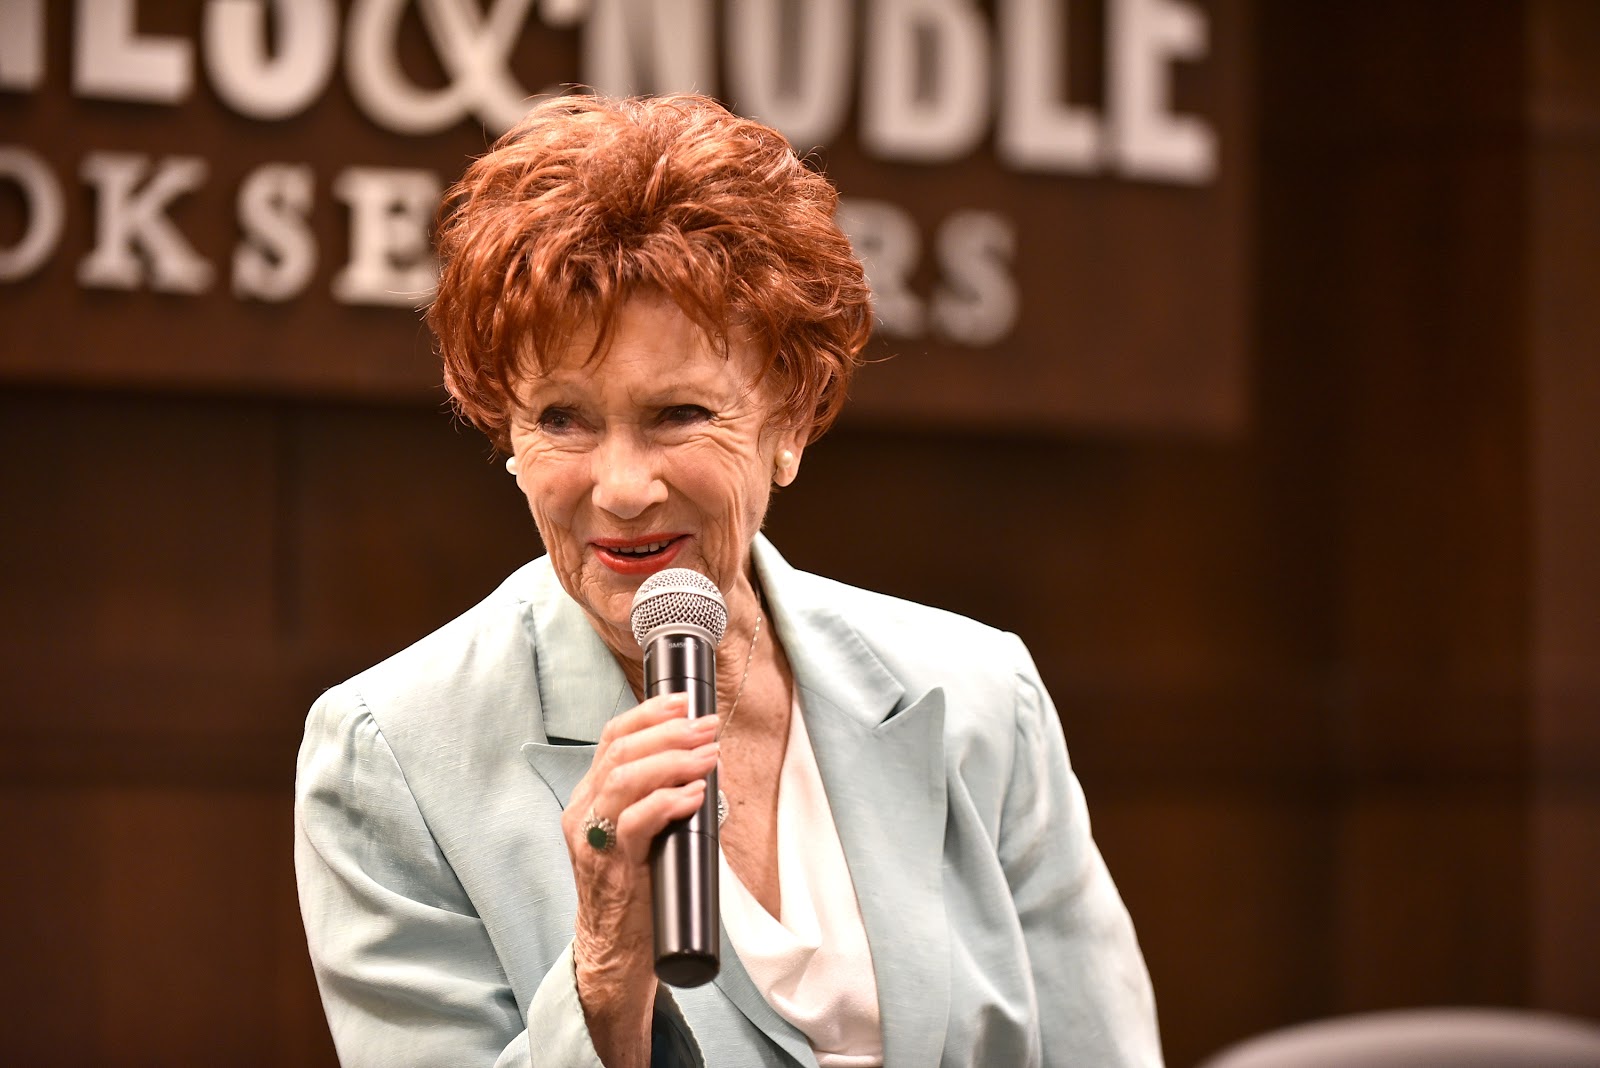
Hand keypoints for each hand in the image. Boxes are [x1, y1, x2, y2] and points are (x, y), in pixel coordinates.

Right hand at [562, 694, 718, 1063]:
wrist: (613, 953)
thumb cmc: (636, 890)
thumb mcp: (644, 833)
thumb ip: (662, 798)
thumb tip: (708, 763)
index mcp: (591, 797)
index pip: (613, 738)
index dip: (650, 714)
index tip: (686, 701)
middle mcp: (584, 812)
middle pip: (618, 751)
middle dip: (668, 731)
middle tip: (707, 727)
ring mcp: (593, 840)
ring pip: (623, 780)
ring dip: (672, 761)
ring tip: (707, 755)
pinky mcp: (610, 868)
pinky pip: (634, 824)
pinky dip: (667, 802)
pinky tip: (695, 794)